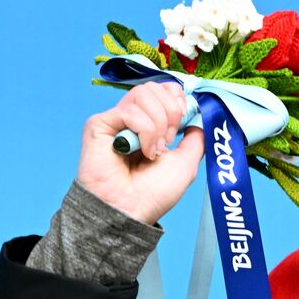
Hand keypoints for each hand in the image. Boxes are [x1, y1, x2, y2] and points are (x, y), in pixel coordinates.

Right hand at [77, 81, 204, 225]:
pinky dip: (145, 131)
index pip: (163, 89)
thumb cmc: (153, 194)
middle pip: (154, 87)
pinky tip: (142, 152)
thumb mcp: (186, 163)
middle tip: (168, 142)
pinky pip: (130, 111)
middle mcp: (131, 119)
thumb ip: (195, 138)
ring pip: (143, 94)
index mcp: (150, 125)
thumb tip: (199, 116)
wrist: (131, 211)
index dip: (177, 98)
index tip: (182, 123)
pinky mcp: (99, 124)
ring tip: (154, 151)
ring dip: (157, 124)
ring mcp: (115, 121)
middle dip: (170, 112)